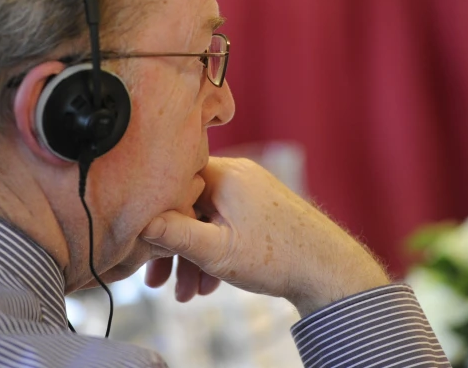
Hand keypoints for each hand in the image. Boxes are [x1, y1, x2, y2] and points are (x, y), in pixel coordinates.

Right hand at [140, 157, 388, 316]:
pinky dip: (215, 250)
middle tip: (157, 283)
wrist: (329, 270)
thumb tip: (139, 222)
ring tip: (189, 294)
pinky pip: (225, 222)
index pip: (173, 183)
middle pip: (188, 205)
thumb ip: (174, 234)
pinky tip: (211, 284)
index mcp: (224, 174)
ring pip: (206, 218)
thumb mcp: (216, 251)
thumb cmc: (275, 257)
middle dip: (173, 247)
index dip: (154, 215)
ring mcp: (251, 189)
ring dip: (194, 256)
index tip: (142, 250)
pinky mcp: (261, 206)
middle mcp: (237, 173)